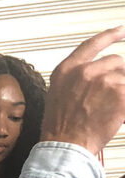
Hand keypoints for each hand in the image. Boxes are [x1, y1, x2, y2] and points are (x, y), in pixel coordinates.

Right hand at [40, 25, 124, 155]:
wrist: (64, 146)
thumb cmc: (60, 127)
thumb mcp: (58, 94)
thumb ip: (77, 79)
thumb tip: (100, 76)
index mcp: (68, 69)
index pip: (93, 44)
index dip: (111, 35)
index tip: (122, 31)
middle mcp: (85, 71)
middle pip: (116, 62)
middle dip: (119, 76)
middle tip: (113, 95)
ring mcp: (104, 81)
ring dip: (122, 92)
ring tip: (111, 110)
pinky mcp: (120, 94)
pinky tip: (119, 115)